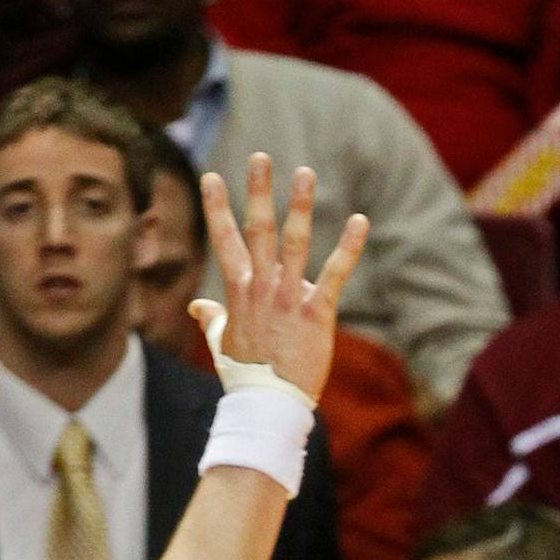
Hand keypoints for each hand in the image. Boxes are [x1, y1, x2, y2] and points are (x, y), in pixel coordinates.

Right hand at [193, 153, 367, 403]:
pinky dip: (348, 246)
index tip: (212, 176)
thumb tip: (198, 307)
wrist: (268, 403)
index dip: (217, 207)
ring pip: (293, 242)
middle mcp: (261, 287)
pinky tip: (360, 220)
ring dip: (299, 205)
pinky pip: (335, 274)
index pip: (224, 240)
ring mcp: (288, 298)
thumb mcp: (221, 343)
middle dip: (258, 191)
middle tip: (261, 157)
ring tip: (305, 172)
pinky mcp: (316, 313)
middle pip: (257, 229)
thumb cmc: (246, 375)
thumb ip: (212, 319)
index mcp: (238, 291)